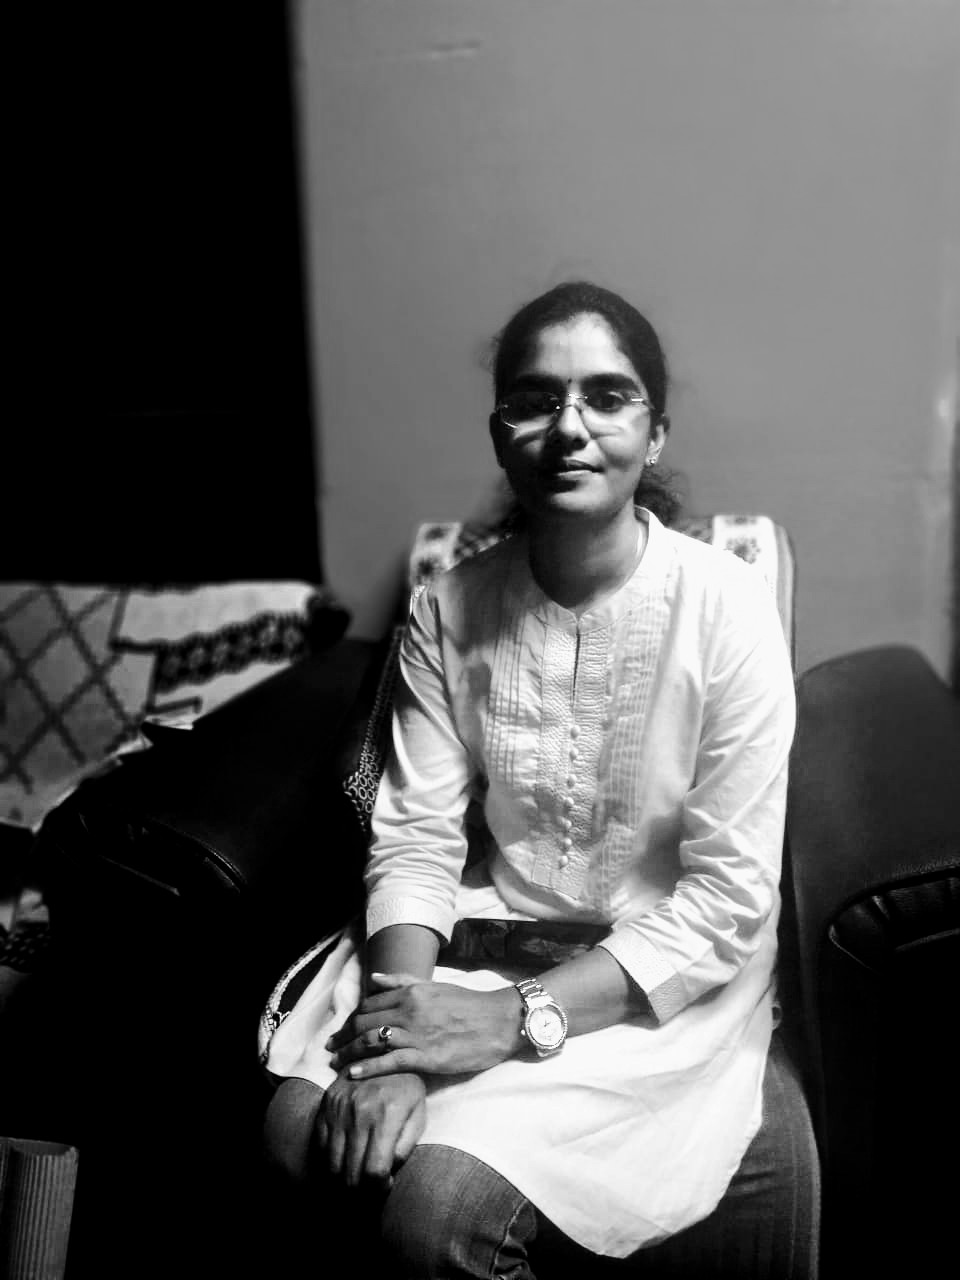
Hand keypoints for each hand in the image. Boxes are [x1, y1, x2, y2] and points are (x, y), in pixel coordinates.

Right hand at [318, 1070, 425, 1186]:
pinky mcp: (326, 1105)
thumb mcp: (418, 1113)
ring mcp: (339, 1109)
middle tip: (369, 1188)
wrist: (382, 1050)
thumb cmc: (407, 1087)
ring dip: (342, 1179)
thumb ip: (406, 1146)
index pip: (374, 1171)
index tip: (384, 1184)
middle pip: (351, 1173)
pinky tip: (344, 1158)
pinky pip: (321, 1146)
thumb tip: (388, 1174)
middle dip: (360, 1191)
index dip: (378, 1188)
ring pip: (332, 1164)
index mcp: (388, 1116)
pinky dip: (330, 1160)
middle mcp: (360, 1113)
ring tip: (356, 1177)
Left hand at [327, 972, 522, 1079]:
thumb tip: (374, 979)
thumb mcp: (434, 986)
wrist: (499, 1021)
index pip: (369, 1004)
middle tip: (331, 1047)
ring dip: (348, 1052)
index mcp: (411, 992)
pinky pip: (388, 1062)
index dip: (351, 1018)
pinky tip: (352, 1074)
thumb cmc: (469, 1004)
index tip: (342, 1029)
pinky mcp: (426, 1057)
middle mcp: (409, 1011)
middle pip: (364, 1023)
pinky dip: (367, 1067)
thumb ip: (403, 981)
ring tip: (335, 1062)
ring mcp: (416, 1034)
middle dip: (343, 1036)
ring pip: (370, 1042)